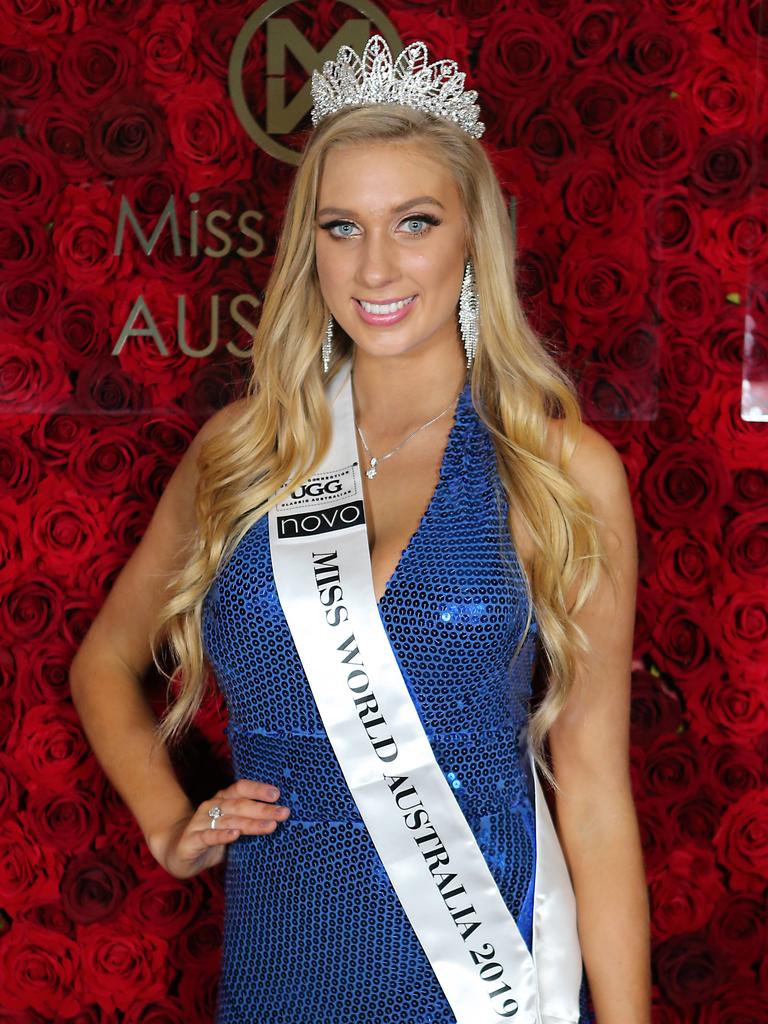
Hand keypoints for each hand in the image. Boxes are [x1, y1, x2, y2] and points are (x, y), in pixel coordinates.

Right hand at [154, 779, 290, 878]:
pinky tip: (234, 835)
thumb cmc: (212, 838)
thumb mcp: (231, 826)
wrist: (177, 852)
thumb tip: (279, 817)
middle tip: (284, 812)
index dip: (258, 789)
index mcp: (222, 800)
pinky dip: (222, 835)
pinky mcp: (191, 841)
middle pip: (239, 805)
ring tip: (270, 825)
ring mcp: (200, 823)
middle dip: (263, 808)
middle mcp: (211, 807)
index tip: (278, 794)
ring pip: (228, 820)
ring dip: (250, 822)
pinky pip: (208, 836)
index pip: (240, 788)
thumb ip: (249, 820)